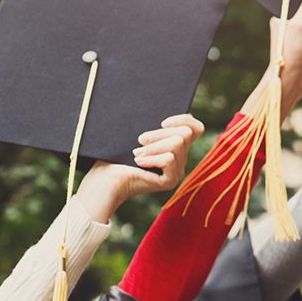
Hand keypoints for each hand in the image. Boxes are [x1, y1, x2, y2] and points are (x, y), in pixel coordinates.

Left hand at [75, 114, 203, 223]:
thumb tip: (165, 119)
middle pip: (186, 134)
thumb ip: (156, 128)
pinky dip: (152, 158)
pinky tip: (138, 161)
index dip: (184, 120)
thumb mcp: (139, 136)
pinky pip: (170, 159)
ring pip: (178, 144)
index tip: (162, 122)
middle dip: (161, 133)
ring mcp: (177, 171)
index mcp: (175, 146)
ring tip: (136, 153)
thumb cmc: (116, 156)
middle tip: (140, 140)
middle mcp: (180, 159)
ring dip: (154, 146)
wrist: (104, 180)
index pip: (197, 128)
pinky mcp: (170, 181)